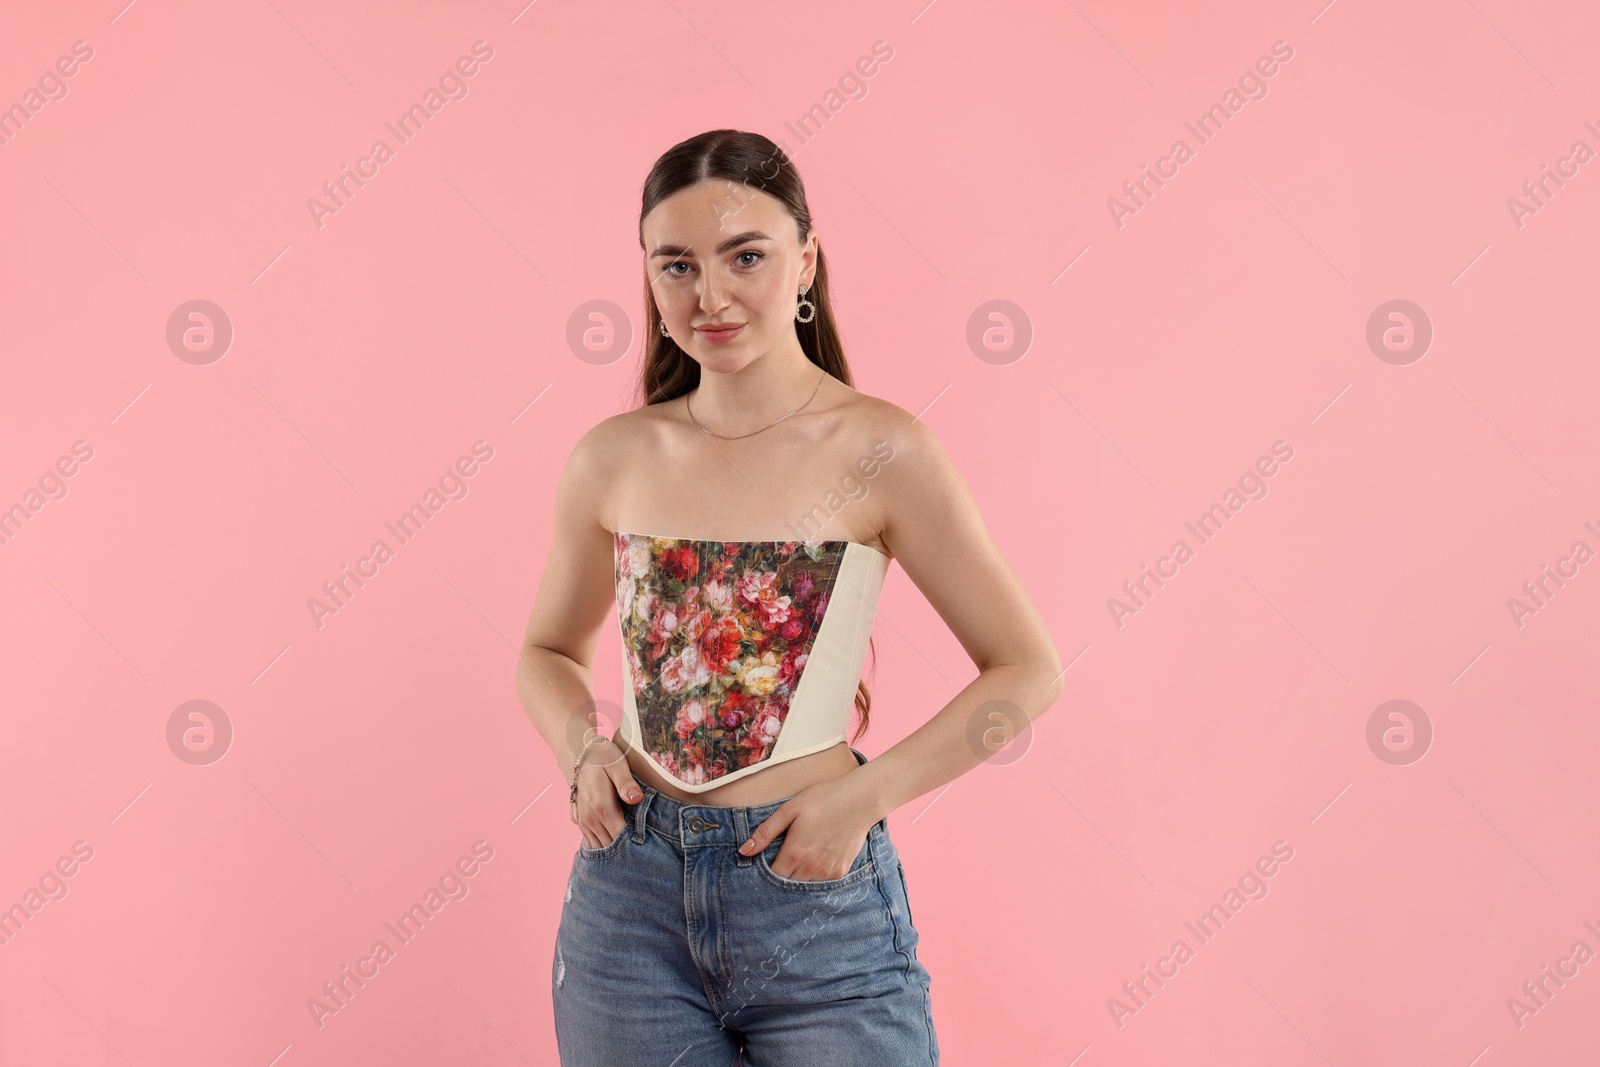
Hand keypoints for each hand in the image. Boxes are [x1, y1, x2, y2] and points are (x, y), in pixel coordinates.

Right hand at [573, 739, 641, 849]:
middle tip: (645, 852)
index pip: (621, 836)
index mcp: (602, 807)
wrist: (576, 755)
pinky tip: (617, 848)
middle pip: (611, 846)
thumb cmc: (600, 758)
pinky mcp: (581, 823)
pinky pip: (592, 843)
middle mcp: (591, 819)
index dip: (635, 844)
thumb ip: (626, 783)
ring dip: (615, 852)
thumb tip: (637, 798)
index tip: (649, 846)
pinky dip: (604, 847)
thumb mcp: (617, 764)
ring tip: (633, 853)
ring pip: (600, 848)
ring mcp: (584, 822)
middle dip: (627, 852)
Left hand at [739, 774, 878, 880]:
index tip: (761, 866)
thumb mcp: (790, 809)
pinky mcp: (840, 871)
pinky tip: (812, 863)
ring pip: (804, 887)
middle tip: (778, 863)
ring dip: (796, 880)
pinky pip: (821, 883)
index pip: (772, 877)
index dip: (764, 874)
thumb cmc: (823, 799)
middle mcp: (811, 868)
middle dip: (779, 878)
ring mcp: (827, 872)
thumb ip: (766, 832)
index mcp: (795, 853)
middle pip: (787, 885)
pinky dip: (813, 878)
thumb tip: (744, 851)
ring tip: (795, 863)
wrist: (860, 800)